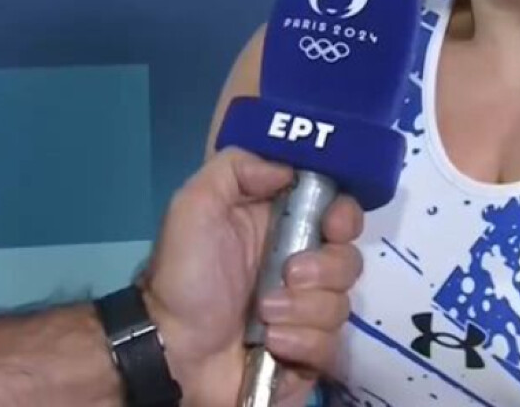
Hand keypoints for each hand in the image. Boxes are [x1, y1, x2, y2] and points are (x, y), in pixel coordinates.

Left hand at [138, 148, 364, 406]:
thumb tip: (289, 169)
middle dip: (326, 268)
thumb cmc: (185, 274)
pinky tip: (270, 342)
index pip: (340, 212)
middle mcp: (304, 267)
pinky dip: (301, 343)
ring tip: (263, 315)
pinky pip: (330, 346)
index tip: (333, 225)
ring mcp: (308, 312)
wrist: (170, 348)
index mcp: (285, 228)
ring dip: (302, 309)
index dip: (345, 216)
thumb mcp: (194, 205)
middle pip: (349, 259)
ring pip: (341, 305)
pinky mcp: (309, 352)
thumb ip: (235, 167)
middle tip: (289, 275)